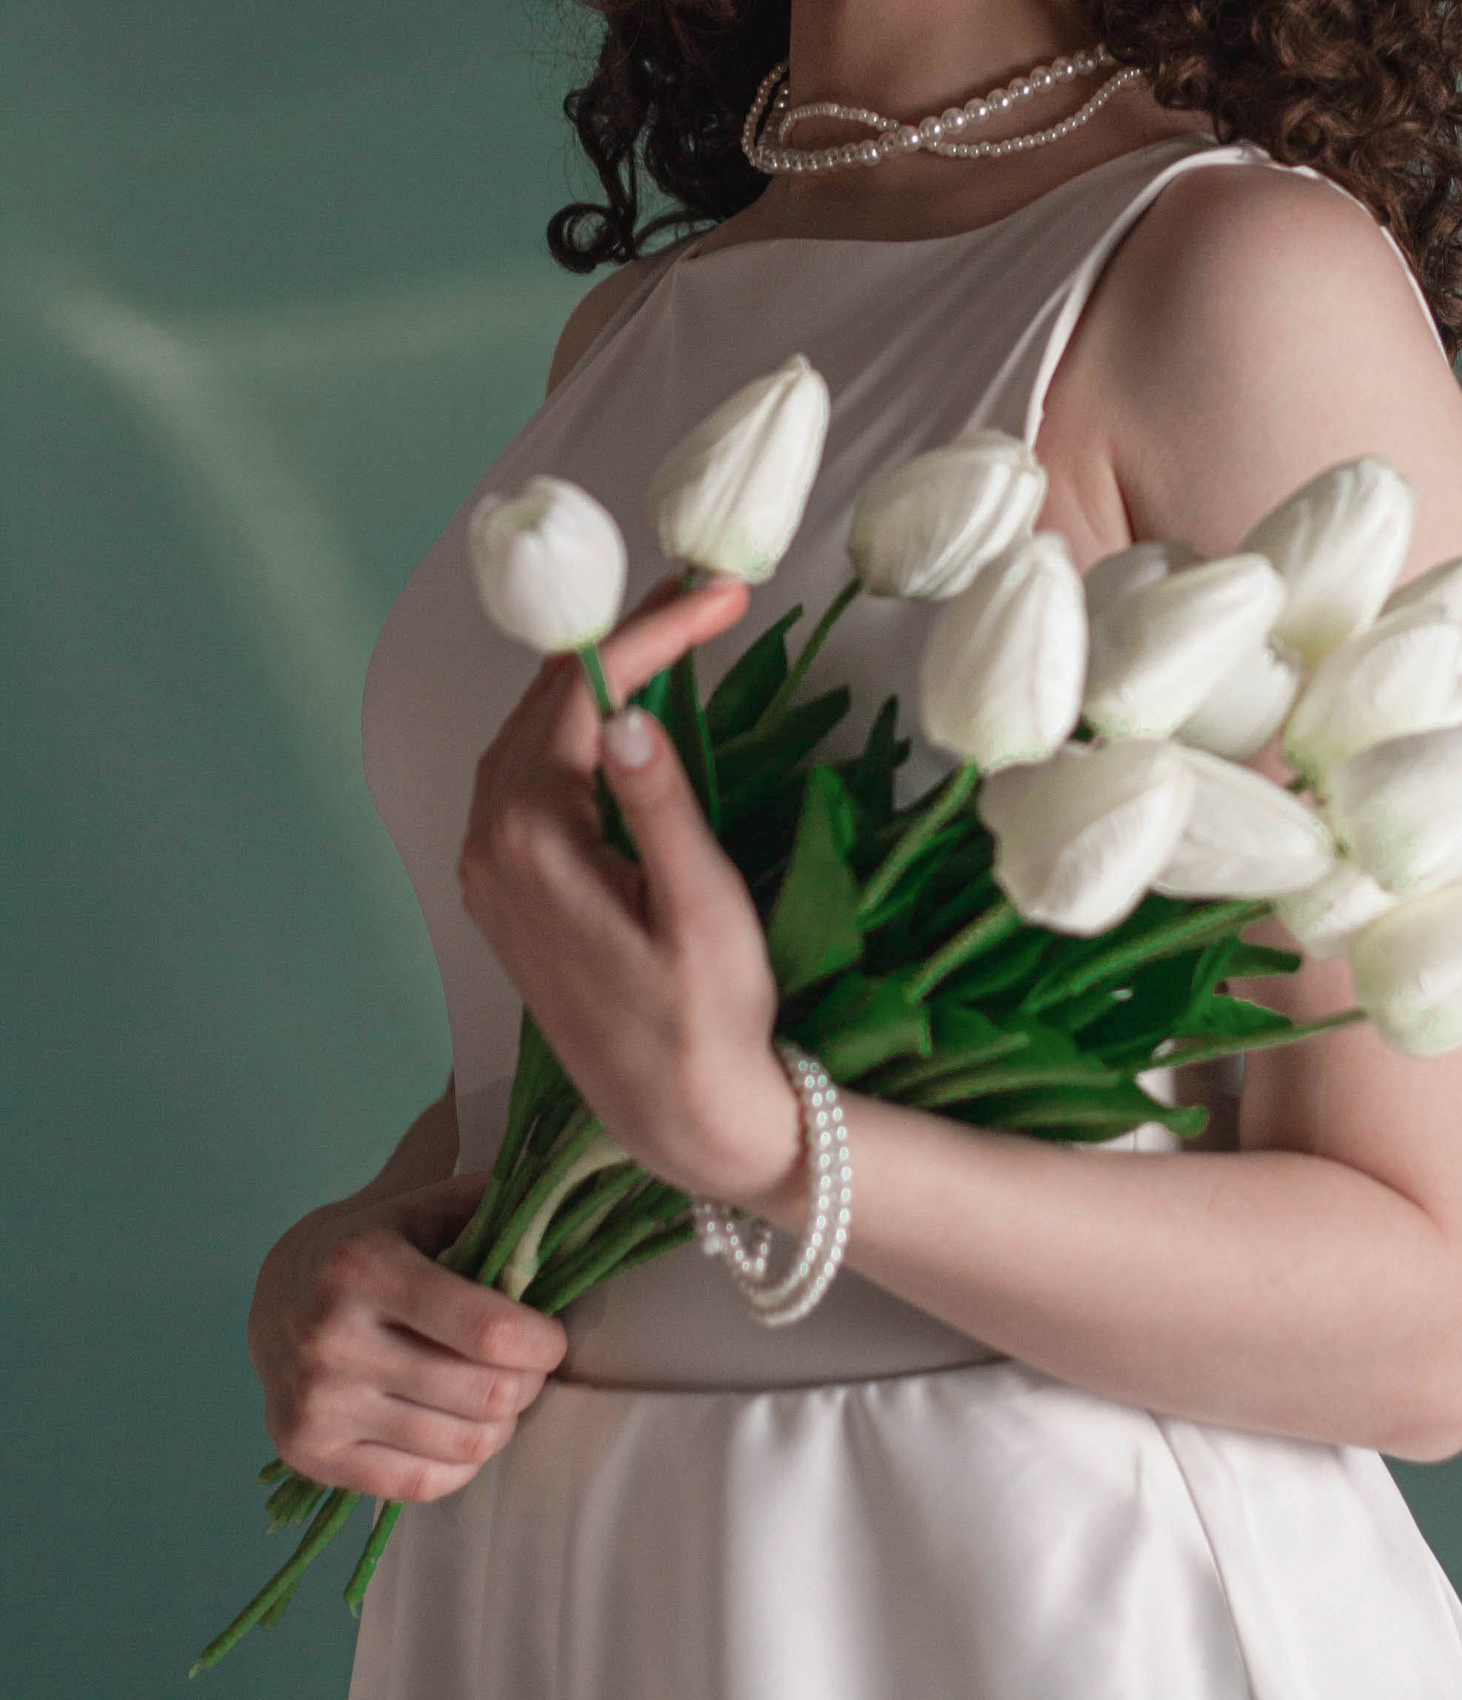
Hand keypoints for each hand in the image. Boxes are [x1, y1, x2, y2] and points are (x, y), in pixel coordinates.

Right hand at [248, 1175, 567, 1502]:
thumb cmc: (373, 1244)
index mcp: (365, 1269)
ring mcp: (316, 1405)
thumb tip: (558, 1213)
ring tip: (499, 1398)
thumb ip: (488, 1206)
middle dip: (529, 1384)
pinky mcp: (307, 1455)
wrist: (276, 1293)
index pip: (485, 1330)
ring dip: (501, 1426)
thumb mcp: (423, 1203)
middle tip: (531, 1369)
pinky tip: (464, 1433)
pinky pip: (418, 1484)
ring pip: (459, 1445)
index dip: (541, 1342)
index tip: (553, 1338)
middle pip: (481, 1394)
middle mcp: (333, 1340)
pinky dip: (461, 1465)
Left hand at [457, 577, 806, 1215]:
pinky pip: (530, 773)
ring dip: (599, 677)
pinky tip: (623, 710)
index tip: (721, 593)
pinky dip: (576, 725)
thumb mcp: (702, 910)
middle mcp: (490, 847)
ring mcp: (489, 868)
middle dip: (627, 640)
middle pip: (549, 703)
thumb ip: (662, 809)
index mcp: (532, 842)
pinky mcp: (507, 887)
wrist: (680, 1118)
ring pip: (534, 733)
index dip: (652, 633)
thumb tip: (631, 716)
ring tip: (675, 634)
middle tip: (705, 597)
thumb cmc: (706, 1021)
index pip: (583, 696)